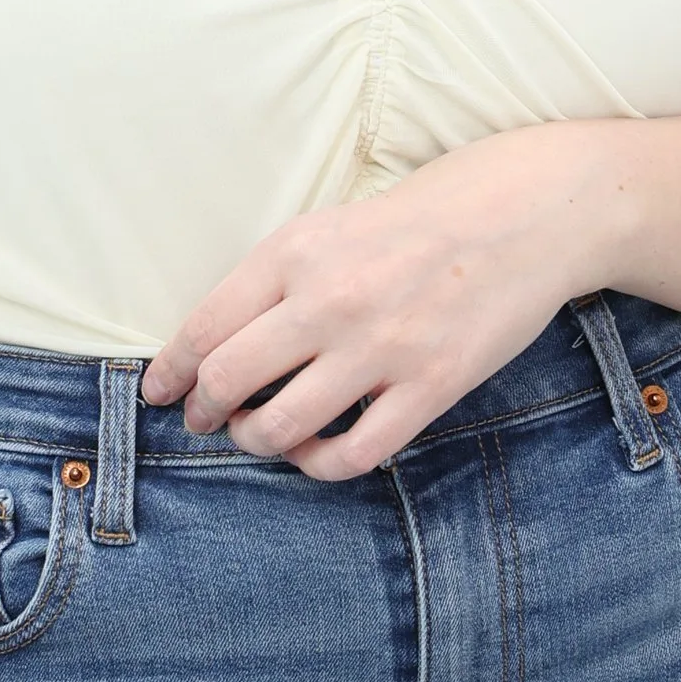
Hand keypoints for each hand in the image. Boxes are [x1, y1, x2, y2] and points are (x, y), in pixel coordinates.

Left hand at [137, 122, 619, 481]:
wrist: (518, 216)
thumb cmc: (415, 220)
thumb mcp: (329, 226)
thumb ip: (274, 280)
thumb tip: (214, 342)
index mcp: (296, 251)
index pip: (205, 327)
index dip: (172, 371)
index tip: (162, 393)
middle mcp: (329, 299)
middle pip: (229, 380)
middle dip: (204, 412)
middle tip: (204, 421)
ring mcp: (381, 347)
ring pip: (281, 425)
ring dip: (255, 441)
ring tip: (258, 435)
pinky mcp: (429, 386)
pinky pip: (352, 453)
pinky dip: (319, 465)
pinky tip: (314, 453)